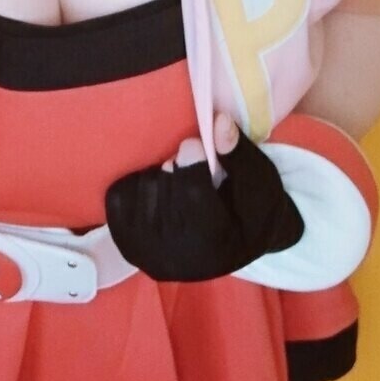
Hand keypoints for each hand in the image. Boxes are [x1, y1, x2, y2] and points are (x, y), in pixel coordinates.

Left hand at [104, 112, 304, 281]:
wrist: (238, 246)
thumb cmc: (254, 210)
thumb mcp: (260, 182)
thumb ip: (238, 153)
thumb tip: (218, 122)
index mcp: (217, 245)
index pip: (191, 193)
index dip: (193, 159)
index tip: (197, 145)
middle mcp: (179, 258)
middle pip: (165, 188)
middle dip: (177, 166)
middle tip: (192, 168)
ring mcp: (149, 255)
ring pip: (142, 188)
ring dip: (159, 175)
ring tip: (179, 185)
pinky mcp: (129, 247)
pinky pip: (119, 197)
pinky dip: (137, 184)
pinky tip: (159, 192)